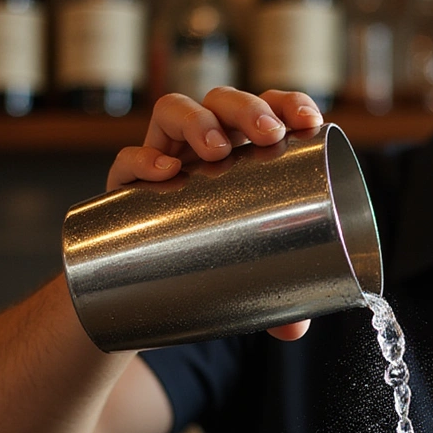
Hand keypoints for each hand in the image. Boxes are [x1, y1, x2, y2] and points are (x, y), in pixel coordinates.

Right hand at [106, 86, 324, 340]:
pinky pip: (126, 162)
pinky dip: (143, 159)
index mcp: (244, 158)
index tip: (307, 121)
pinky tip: (165, 173)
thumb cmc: (207, 272)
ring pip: (174, 110)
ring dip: (198, 120)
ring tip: (217, 150)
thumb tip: (296, 330)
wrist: (139, 299)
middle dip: (248, 108)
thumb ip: (277, 307)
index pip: (268, 111)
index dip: (287, 103)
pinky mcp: (125, 188)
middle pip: (223, 102)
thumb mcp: (250, 287)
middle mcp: (202, 150)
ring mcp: (161, 160)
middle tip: (268, 135)